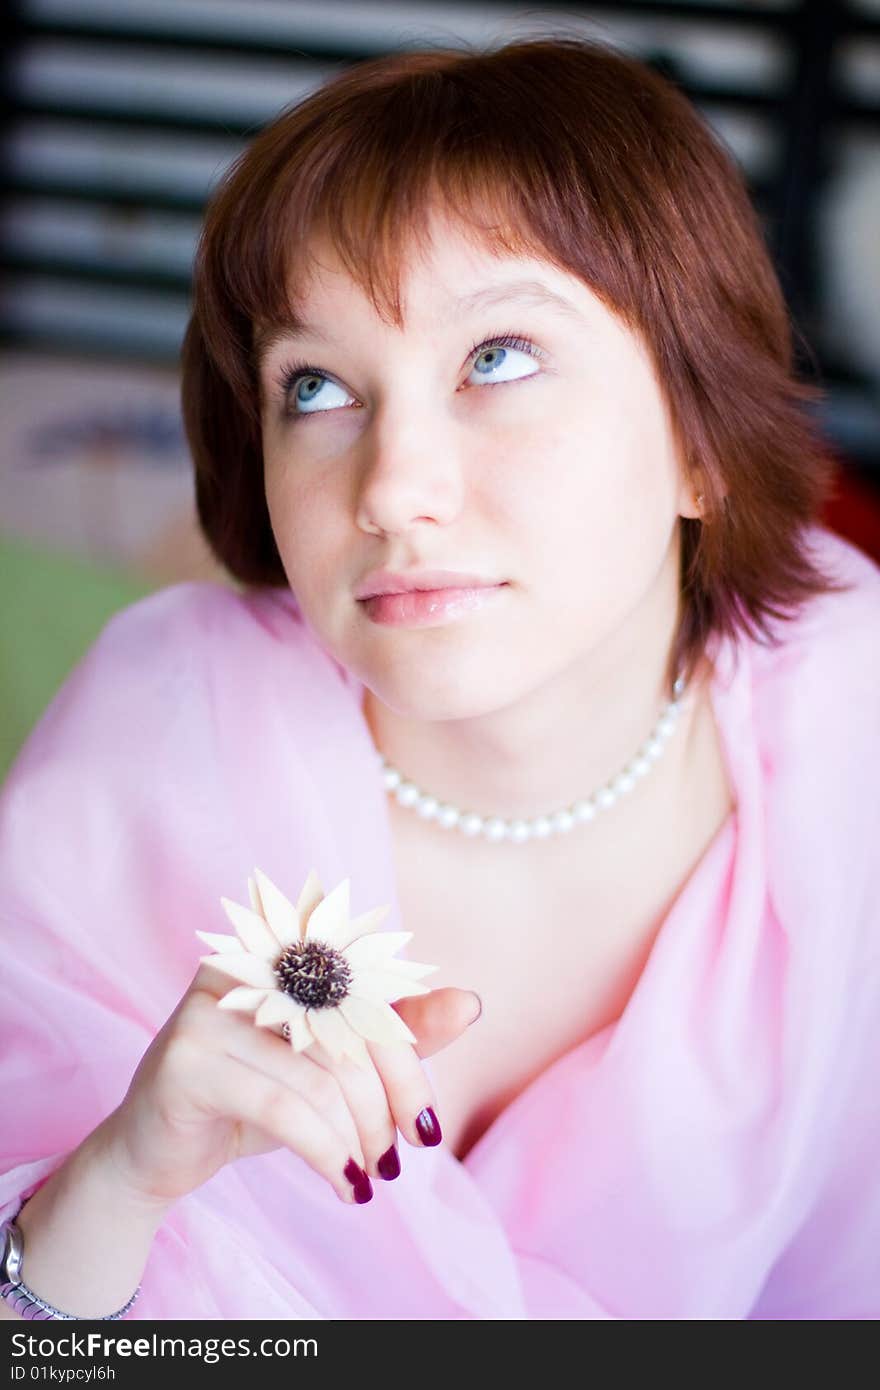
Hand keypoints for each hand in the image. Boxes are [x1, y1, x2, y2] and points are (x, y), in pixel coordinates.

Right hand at [99, 961, 480, 1209]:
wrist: (154, 1151)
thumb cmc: (250, 1100)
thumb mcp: (329, 1068)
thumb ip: (394, 1034)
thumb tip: (470, 1003)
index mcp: (281, 953)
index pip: (367, 996)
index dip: (407, 1060)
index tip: (428, 1125)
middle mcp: (242, 967)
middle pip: (349, 1033)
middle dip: (387, 1105)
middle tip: (399, 1158)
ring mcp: (208, 1009)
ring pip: (320, 1077)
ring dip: (358, 1139)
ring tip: (369, 1176)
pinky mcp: (186, 1059)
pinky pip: (284, 1107)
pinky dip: (328, 1153)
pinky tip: (346, 1185)